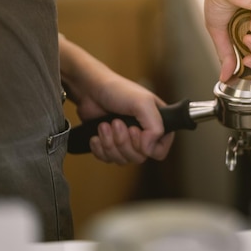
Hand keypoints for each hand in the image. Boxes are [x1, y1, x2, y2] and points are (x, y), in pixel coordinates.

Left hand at [59, 36, 173, 164]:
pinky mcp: (110, 145)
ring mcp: (127, 141)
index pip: (160, 151)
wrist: (90, 89)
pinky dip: (100, 149)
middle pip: (139, 157)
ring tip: (105, 125)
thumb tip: (149, 149)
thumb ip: (155, 126)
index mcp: (158, 124)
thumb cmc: (117, 90)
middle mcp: (144, 134)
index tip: (134, 130)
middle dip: (123, 142)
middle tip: (116, 122)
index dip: (146, 146)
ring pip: (123, 160)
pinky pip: (108, 160)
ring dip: (110, 143)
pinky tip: (97, 135)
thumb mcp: (143, 103)